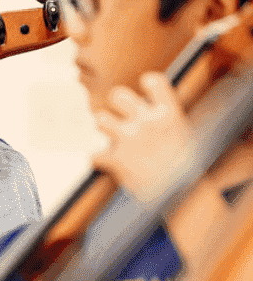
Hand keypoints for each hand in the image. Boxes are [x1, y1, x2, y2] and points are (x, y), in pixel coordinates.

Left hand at [92, 72, 193, 196]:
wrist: (183, 200)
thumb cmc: (186, 170)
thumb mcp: (186, 137)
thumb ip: (164, 121)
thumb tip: (148, 110)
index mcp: (169, 113)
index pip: (153, 80)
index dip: (146, 83)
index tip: (145, 93)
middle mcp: (147, 121)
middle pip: (117, 94)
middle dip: (116, 105)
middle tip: (124, 118)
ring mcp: (129, 139)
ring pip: (100, 118)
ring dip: (105, 128)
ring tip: (117, 140)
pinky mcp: (115, 160)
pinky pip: (95, 155)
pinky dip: (100, 162)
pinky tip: (112, 167)